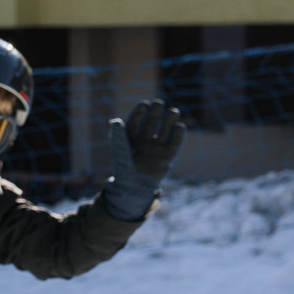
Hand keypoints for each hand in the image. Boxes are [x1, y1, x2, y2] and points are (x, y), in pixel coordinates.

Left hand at [100, 99, 184, 220]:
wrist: (134, 190)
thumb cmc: (124, 171)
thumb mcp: (119, 153)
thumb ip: (117, 138)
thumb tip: (114, 121)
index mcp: (130, 138)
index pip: (135, 122)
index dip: (140, 113)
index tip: (144, 104)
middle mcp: (144, 140)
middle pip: (151, 123)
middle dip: (156, 113)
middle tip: (159, 104)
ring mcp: (156, 148)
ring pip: (164, 131)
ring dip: (169, 121)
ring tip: (173, 111)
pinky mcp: (167, 157)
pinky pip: (174, 144)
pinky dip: (178, 136)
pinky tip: (180, 127)